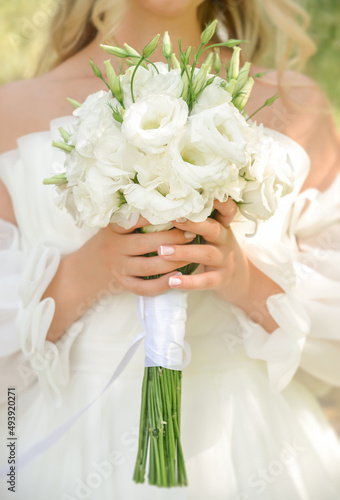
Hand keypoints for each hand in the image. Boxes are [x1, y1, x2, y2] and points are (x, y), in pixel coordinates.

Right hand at [79, 216, 194, 296]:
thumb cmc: (106, 244)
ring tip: (191, 255)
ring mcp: (119, 268)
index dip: (157, 217)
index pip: (135, 220)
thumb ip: (133, 219)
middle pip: (146, 244)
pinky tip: (177, 277)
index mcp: (114, 230)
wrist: (83, 272)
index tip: (178, 212)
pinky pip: (144, 288)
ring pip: (148, 267)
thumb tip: (167, 204)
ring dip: (173, 261)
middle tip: (192, 234)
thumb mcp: (113, 228)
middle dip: (172, 239)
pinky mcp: (123, 284)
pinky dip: (162, 284)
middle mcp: (115, 248)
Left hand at [157, 199, 282, 332]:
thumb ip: (196, 222)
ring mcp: (224, 260)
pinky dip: (189, 282)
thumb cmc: (216, 250)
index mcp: (222, 226)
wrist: (240, 280)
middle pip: (213, 229)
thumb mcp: (213, 234)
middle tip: (173, 219)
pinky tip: (172, 281)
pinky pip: (205, 281)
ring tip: (162, 251)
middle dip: (193, 224)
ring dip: (183, 252)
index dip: (219, 202)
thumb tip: (163, 207)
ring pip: (206, 254)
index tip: (204, 193)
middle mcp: (225, 240)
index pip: (227, 210)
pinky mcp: (221, 279)